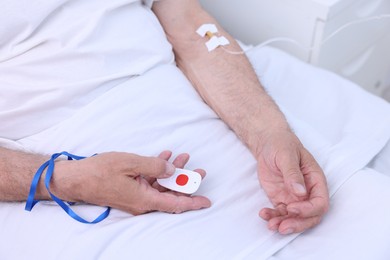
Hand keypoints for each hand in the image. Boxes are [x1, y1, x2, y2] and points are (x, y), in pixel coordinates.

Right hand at [51, 151, 210, 214]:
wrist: (76, 178)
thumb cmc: (100, 171)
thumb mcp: (130, 164)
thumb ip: (154, 166)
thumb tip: (171, 169)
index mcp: (144, 199)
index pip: (174, 204)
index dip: (192, 202)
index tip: (206, 201)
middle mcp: (142, 201)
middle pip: (170, 194)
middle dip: (186, 181)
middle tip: (199, 170)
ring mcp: (136, 196)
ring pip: (161, 185)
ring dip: (172, 172)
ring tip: (184, 157)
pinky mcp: (130, 189)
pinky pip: (149, 181)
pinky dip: (157, 170)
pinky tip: (165, 156)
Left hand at [257, 129, 328, 234]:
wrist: (268, 144)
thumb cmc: (282, 144)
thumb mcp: (286, 155)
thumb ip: (293, 174)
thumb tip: (301, 192)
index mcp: (315, 180)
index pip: (320, 203)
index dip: (308, 210)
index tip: (292, 208)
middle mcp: (307, 192)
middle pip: (309, 216)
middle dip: (297, 224)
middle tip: (282, 227)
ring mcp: (294, 197)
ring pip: (295, 218)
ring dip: (283, 223)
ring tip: (271, 225)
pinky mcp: (281, 199)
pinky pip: (280, 213)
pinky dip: (273, 217)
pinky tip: (263, 214)